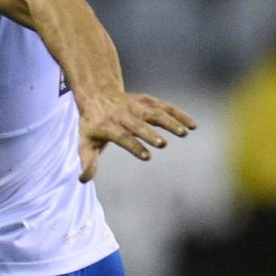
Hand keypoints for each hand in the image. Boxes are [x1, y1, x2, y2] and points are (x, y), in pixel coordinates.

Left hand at [75, 92, 195, 181]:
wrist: (97, 95)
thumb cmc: (92, 124)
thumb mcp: (85, 142)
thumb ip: (87, 161)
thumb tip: (83, 180)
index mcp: (106, 125)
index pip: (121, 136)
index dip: (133, 146)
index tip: (147, 157)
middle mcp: (122, 114)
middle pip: (138, 124)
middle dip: (150, 134)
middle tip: (163, 144)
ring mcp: (136, 105)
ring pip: (154, 112)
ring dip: (169, 121)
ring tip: (184, 132)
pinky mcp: (147, 100)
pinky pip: (164, 106)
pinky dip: (179, 114)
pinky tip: (192, 125)